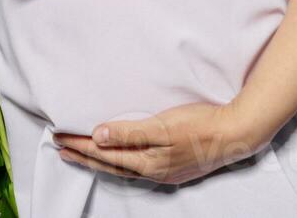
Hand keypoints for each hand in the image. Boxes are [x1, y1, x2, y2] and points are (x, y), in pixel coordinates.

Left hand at [51, 100, 267, 184]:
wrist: (237, 134)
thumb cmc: (200, 125)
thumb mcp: (163, 126)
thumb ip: (129, 133)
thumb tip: (98, 137)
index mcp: (147, 161)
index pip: (104, 154)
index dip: (80, 144)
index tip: (59, 136)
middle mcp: (152, 171)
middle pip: (109, 164)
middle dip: (83, 155)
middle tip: (60, 146)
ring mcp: (164, 171)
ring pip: (122, 168)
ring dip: (99, 161)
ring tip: (81, 154)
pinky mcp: (173, 166)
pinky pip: (136, 168)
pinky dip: (120, 163)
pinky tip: (119, 160)